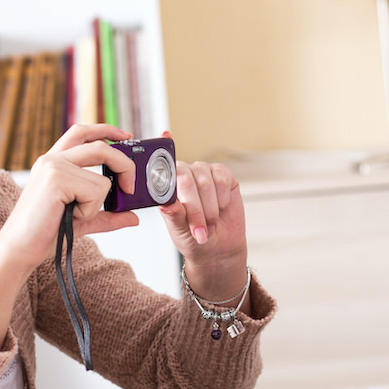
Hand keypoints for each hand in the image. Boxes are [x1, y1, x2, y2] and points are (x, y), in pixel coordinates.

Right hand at [0, 124, 141, 273]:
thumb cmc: (44, 233)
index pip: (82, 132)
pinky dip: (89, 211)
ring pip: (102, 180)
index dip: (106, 130)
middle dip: (125, 166)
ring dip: (95, 205)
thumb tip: (133, 217)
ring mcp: (53, 167)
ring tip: (73, 214)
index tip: (126, 136)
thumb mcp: (82, 220)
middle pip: (100, 147)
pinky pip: (96, 192)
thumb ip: (107, 216)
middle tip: (130, 188)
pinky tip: (69, 216)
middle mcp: (52, 159)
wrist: (20, 249)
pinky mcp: (56, 179)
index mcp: (54, 162)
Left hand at [159, 139, 248, 302]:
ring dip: (209, 208)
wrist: (218, 252)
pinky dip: (223, 199)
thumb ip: (173, 216)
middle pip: (184, 175)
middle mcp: (183, 175)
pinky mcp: (226, 178)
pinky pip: (224, 179)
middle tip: (199, 231)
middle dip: (194, 205)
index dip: (163, 148)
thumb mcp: (179, 233)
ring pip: (205, 179)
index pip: (162, 164)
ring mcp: (204, 174)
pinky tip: (222, 212)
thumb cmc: (192, 242)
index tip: (164, 135)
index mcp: (165, 184)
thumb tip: (167, 204)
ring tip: (209, 229)